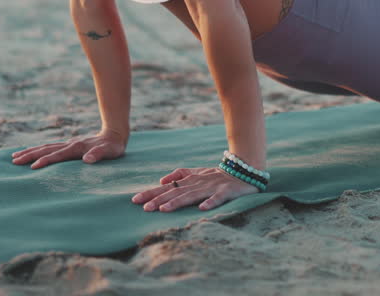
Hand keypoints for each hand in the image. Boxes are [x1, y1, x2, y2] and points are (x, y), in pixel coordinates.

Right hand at [10, 129, 127, 168]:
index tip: (32, 167)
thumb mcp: (110, 152)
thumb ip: (99, 154)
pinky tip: (30, 153)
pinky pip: (49, 148)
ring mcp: (67, 144)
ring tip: (14, 157)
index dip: (45, 160)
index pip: (57, 155)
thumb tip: (87, 159)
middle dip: (30, 155)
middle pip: (45, 149)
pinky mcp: (68, 146)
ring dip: (30, 152)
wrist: (115, 135)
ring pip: (45, 147)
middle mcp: (69, 144)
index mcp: (77, 147)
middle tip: (14, 162)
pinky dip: (37, 150)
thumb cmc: (113, 147)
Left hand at [132, 166, 259, 211]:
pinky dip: (210, 203)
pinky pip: (217, 198)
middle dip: (160, 199)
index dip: (152, 193)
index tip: (135, 200)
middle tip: (145, 208)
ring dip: (178, 202)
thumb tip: (161, 179)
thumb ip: (180, 174)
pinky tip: (201, 209)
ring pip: (192, 195)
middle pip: (176, 192)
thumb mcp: (197, 172)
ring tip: (164, 209)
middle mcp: (198, 183)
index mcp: (190, 180)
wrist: (245, 170)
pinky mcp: (226, 191)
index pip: (167, 187)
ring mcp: (212, 187)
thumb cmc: (218, 175)